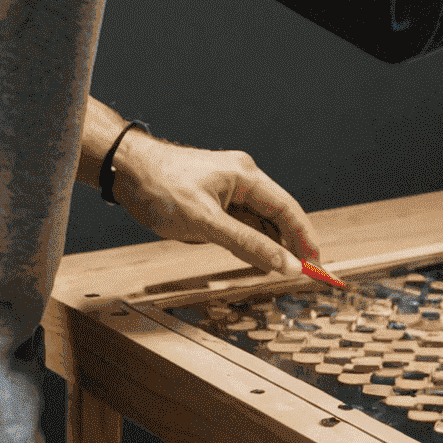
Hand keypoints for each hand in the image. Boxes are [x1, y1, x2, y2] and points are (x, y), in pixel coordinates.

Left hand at [109, 130, 320, 275]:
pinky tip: (251, 257)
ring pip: (258, 220)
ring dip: (268, 244)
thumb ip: (247, 244)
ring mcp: (229, 186)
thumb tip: (283, 263)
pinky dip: (248, 239)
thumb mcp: (205, 223)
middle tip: (301, 274)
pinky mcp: (214, 197)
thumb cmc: (161, 190)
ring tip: (278, 271)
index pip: (287, 209)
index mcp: (246, 176)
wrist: (125, 169)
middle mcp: (243, 177)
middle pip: (277, 215)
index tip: (316, 264)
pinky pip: (240, 221)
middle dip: (290, 243)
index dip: (305, 237)